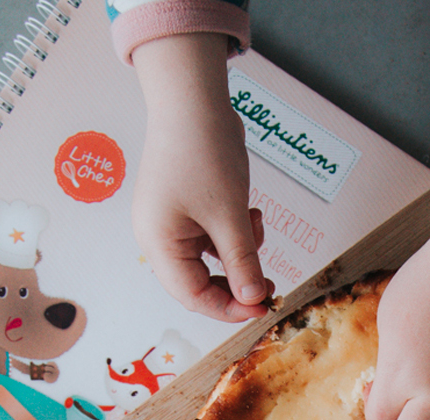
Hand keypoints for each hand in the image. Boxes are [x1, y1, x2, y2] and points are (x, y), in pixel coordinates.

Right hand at [131, 33, 269, 320]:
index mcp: (160, 244)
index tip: (264, 308)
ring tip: (256, 227)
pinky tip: (250, 214)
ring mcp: (171, 223)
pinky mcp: (187, 209)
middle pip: (200, 283)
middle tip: (270, 285)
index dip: (230, 308)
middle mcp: (159, 238)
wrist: (194, 101)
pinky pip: (213, 237)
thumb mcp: (230, 216)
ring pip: (211, 260)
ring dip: (241, 254)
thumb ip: (242, 262)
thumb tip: (253, 300)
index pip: (193, 296)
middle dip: (238, 283)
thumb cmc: (204, 153)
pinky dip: (235, 234)